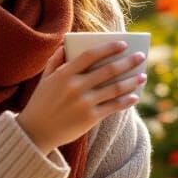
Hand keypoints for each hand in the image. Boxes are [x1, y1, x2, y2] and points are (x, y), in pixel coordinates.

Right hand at [16, 41, 146, 152]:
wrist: (34, 133)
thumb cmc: (41, 103)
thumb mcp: (44, 80)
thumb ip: (55, 61)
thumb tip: (66, 45)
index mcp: (64, 74)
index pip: (90, 55)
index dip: (108, 48)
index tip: (123, 44)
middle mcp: (75, 87)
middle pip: (108, 70)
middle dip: (127, 62)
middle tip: (141, 56)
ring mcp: (83, 103)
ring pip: (114, 88)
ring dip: (132, 81)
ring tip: (143, 76)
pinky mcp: (89, 118)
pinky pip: (113, 107)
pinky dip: (126, 101)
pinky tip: (135, 96)